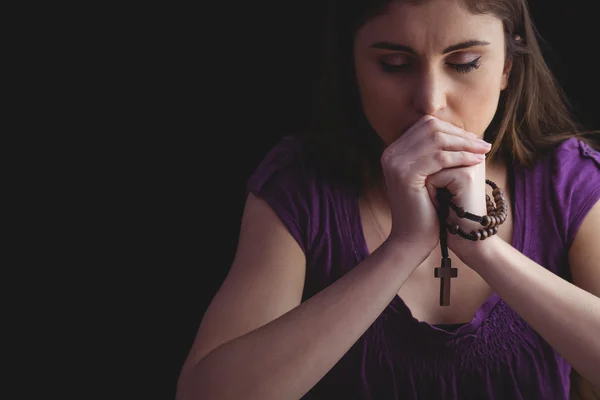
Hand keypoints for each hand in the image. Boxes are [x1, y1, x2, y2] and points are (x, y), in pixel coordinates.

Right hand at [381, 115, 491, 257]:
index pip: (425, 126)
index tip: (473, 139)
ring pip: (436, 140)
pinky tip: (476, 161)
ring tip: (484, 150)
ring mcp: (395, 163)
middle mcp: (390, 154)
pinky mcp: (405, 175)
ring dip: (464, 143)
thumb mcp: (428, 177)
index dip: (452, 129)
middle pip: (430, 127)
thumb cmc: (425, 210)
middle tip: (482, 143)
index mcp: (393, 152)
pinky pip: (439, 158)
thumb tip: (463, 134)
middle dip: (460, 134)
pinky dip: (461, 157)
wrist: (411, 239)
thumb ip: (435, 155)